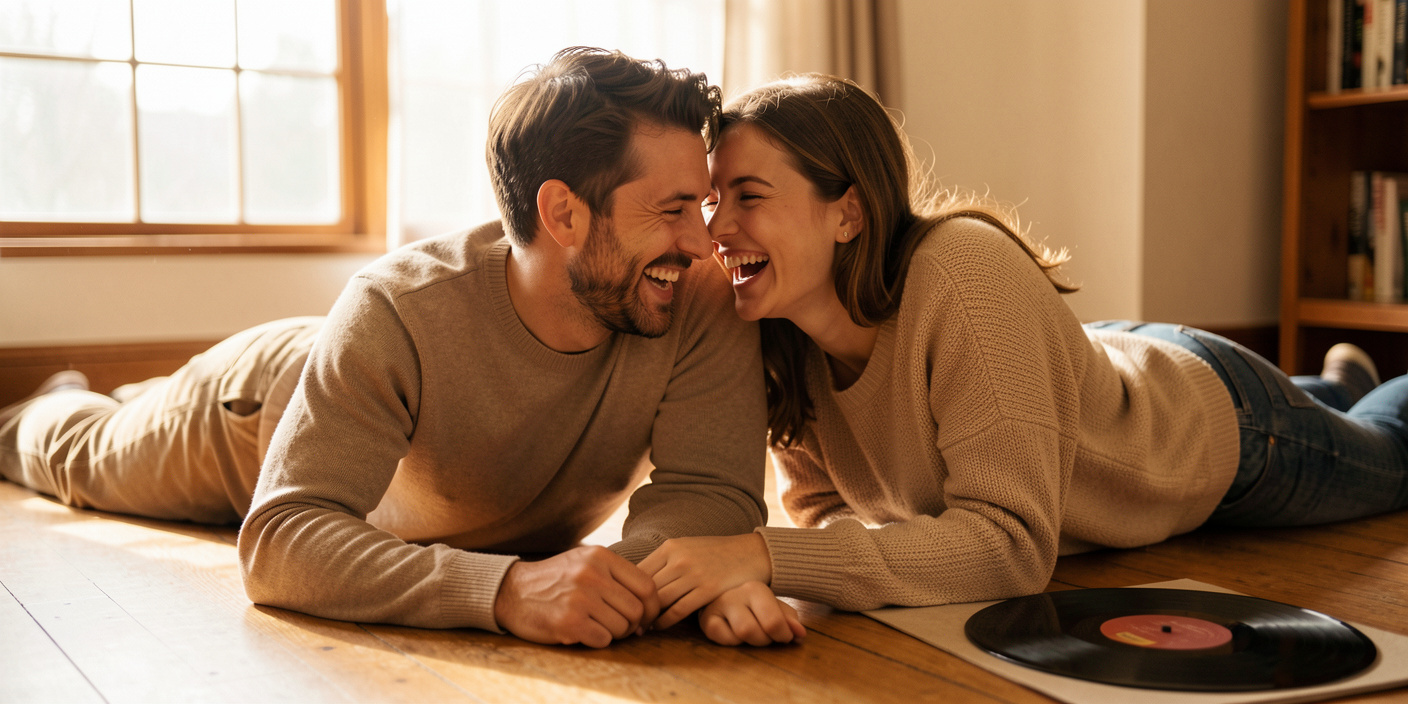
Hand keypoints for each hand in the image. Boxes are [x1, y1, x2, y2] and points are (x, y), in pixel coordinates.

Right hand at [493, 545, 660, 647]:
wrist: (512, 591)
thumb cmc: (555, 580)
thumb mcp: (585, 561)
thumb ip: (616, 574)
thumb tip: (651, 602)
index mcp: (600, 556)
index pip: (647, 586)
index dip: (653, 607)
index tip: (646, 618)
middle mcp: (592, 574)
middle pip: (637, 610)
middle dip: (632, 624)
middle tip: (619, 627)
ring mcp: (580, 598)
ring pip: (621, 627)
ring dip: (614, 633)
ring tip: (597, 626)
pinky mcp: (569, 622)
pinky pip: (603, 640)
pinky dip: (598, 641)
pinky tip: (584, 632)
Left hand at [640, 533, 770, 628]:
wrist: (750, 553)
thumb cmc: (715, 553)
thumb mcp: (687, 547)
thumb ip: (664, 560)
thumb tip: (635, 579)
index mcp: (670, 546)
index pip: (638, 571)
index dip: (627, 590)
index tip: (622, 603)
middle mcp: (679, 558)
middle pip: (646, 587)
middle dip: (635, 605)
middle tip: (627, 620)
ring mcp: (694, 574)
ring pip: (660, 600)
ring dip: (648, 616)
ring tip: (641, 626)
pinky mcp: (708, 589)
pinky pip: (678, 610)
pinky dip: (665, 621)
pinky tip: (659, 627)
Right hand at [698, 582, 805, 645]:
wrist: (723, 594)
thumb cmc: (754, 604)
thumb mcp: (774, 607)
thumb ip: (790, 620)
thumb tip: (800, 634)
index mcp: (755, 588)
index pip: (774, 621)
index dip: (783, 636)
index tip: (784, 637)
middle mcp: (734, 594)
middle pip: (756, 631)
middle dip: (766, 640)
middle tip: (767, 636)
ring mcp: (718, 606)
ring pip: (741, 634)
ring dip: (751, 642)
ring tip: (752, 635)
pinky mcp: (706, 620)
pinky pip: (724, 639)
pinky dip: (733, 642)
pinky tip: (735, 634)